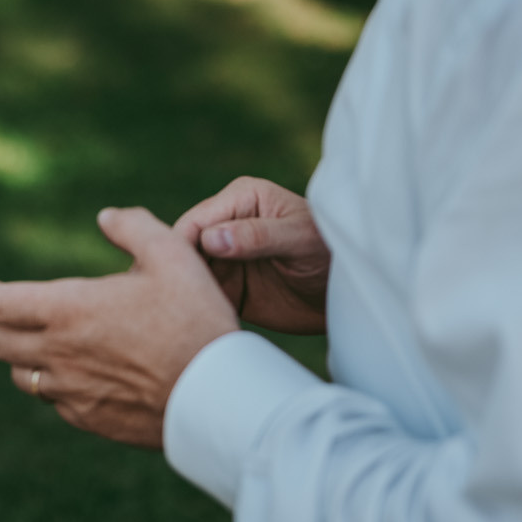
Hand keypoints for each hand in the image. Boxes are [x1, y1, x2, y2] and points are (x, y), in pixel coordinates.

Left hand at [0, 206, 238, 448]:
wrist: (217, 397)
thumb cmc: (196, 321)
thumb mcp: (172, 255)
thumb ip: (134, 228)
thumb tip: (107, 216)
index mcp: (67, 310)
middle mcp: (58, 354)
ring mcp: (71, 392)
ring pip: (21, 374)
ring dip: (19, 352)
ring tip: (36, 336)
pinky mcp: (89, 419)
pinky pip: (53, 399)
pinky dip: (51, 380)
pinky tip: (74, 370)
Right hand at [173, 177, 329, 334]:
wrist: (348, 293)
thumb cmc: (331, 252)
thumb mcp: (298, 239)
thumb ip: (257, 236)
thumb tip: (211, 239)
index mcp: (240, 200)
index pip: (196, 221)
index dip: (180, 245)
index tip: (177, 274)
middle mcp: (226, 225)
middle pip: (184, 247)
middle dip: (177, 270)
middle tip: (172, 300)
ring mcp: (225, 257)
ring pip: (188, 273)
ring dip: (184, 291)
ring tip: (183, 315)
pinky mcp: (228, 286)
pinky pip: (202, 295)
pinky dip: (197, 307)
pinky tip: (198, 322)